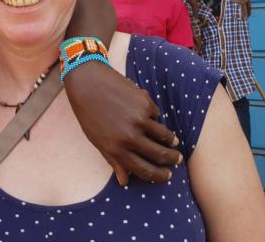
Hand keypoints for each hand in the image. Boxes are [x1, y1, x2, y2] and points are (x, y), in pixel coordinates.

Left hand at [63, 62, 181, 184]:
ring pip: (165, 136)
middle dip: (172, 159)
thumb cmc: (88, 113)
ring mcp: (139, 119)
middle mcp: (130, 137)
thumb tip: (124, 181)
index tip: (167, 175)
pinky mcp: (145, 103)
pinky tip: (145, 112)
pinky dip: (153, 116)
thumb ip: (113, 160)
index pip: (145, 171)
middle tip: (176, 159)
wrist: (87, 82)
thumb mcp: (96, 140)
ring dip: (170, 141)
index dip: (159, 176)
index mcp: (116, 149)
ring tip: (173, 142)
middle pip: (160, 155)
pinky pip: (156, 115)